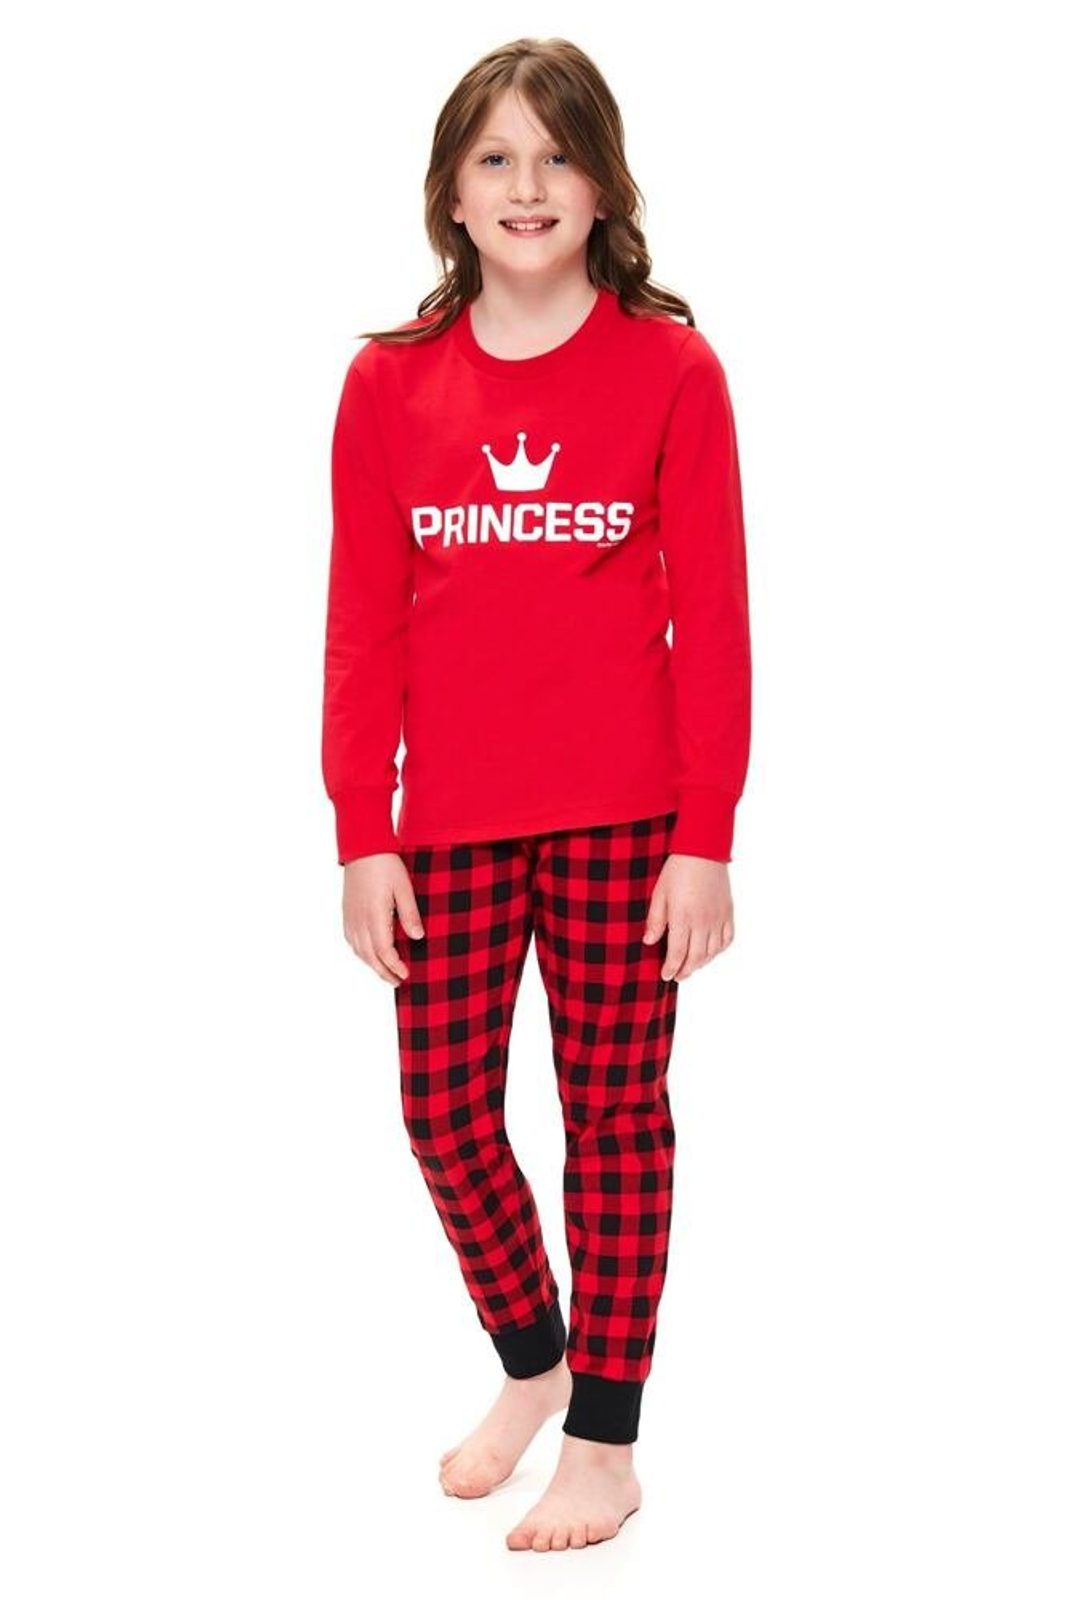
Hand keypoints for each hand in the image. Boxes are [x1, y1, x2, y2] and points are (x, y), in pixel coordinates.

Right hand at [341, 854, 424, 986]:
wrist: (362, 848)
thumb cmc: (386, 865)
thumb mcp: (404, 887)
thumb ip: (410, 914)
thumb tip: (417, 938)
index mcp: (374, 915)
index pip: (383, 950)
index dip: (394, 966)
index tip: (406, 975)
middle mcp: (359, 920)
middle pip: (369, 956)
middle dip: (384, 972)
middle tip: (398, 982)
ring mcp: (350, 917)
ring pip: (359, 950)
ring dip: (372, 965)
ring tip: (386, 972)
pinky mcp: (347, 912)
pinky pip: (351, 940)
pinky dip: (361, 953)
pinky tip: (369, 954)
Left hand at [642, 855, 734, 980]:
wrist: (703, 850)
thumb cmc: (677, 870)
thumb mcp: (659, 894)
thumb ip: (656, 920)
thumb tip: (649, 942)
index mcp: (683, 918)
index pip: (678, 953)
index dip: (671, 968)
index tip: (665, 975)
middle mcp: (703, 922)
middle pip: (696, 958)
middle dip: (686, 971)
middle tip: (677, 976)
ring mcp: (718, 918)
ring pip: (712, 952)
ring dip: (702, 963)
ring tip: (691, 966)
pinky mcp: (728, 912)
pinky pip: (727, 939)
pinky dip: (719, 950)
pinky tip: (710, 952)